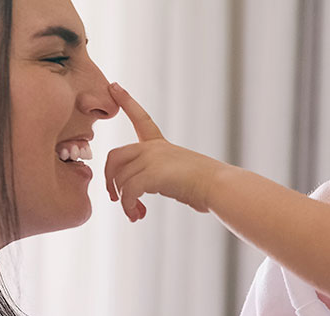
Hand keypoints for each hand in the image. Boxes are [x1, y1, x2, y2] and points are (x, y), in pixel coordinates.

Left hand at [103, 83, 235, 221]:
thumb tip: (153, 196)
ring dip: (124, 200)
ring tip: (134, 214)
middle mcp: (154, 148)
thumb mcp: (181, 174)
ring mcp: (153, 159)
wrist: (220, 186)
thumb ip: (163, 178)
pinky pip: (128, 191)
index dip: (126, 101)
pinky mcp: (152, 174)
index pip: (141, 118)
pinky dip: (128, 206)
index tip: (114, 85)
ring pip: (120, 178)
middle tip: (114, 197)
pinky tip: (136, 215)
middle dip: (109, 178)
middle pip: (114, 156)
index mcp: (161, 145)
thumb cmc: (207, 186)